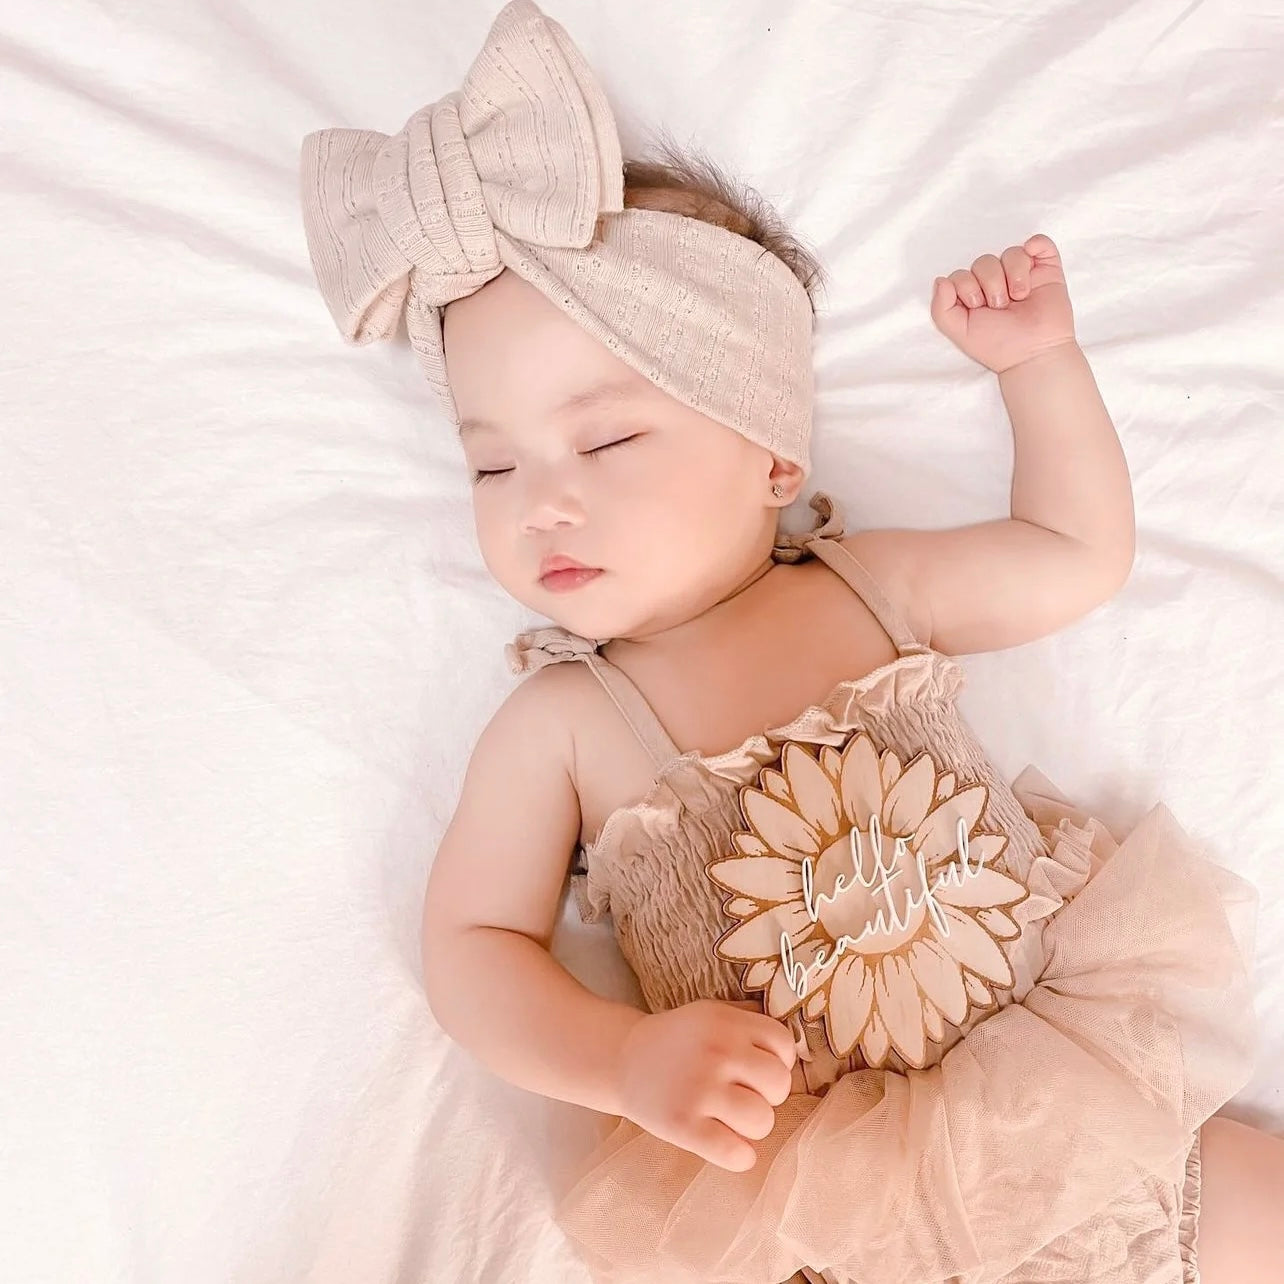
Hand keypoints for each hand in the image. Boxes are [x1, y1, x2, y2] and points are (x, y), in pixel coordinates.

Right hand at [614, 998, 796, 1171]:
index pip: (783, 1043)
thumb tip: (795, 1042)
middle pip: (779, 1083)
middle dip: (768, 1094)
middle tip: (745, 1094)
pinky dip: (740, 1156)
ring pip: (762, 1120)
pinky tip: (726, 1143)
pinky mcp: (683, 1125)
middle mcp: (716, 1052)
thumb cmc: (678, 1040)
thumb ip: (748, 1021)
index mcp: (726, 1022)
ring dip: (753, 1125)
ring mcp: (699, 1089)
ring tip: (732, 1118)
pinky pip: (735, 1153)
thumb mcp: (711, 1013)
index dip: (778, 1060)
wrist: (623, 1058)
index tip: (757, 1068)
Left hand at [930, 233, 1076, 373]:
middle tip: (1001, 306)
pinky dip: (1036, 245)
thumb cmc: (997, 344)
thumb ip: (941, 308)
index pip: (961, 274)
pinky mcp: (1046, 270)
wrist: (1033, 352)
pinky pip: (1039, 243)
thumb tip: (940, 280)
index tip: (978, 308)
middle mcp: (996, 282)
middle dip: (990, 283)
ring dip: (1013, 275)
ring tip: (1019, 297)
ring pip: (1011, 253)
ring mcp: (1022, 274)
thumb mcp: (959, 331)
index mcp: (974, 295)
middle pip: (984, 261)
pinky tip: (1032, 265)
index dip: (967, 287)